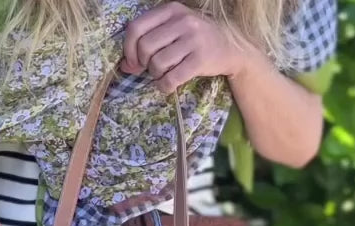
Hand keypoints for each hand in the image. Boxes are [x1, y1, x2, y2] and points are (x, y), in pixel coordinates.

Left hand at [121, 2, 245, 92]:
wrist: (230, 48)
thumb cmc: (195, 40)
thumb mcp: (173, 31)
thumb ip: (148, 42)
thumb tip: (124, 66)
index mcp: (171, 9)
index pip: (136, 28)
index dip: (128, 49)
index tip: (134, 61)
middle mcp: (182, 21)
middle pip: (145, 47)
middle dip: (143, 63)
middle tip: (151, 68)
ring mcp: (193, 39)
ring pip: (157, 63)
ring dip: (155, 75)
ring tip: (163, 74)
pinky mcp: (200, 60)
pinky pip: (171, 78)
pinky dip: (164, 86)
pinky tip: (167, 85)